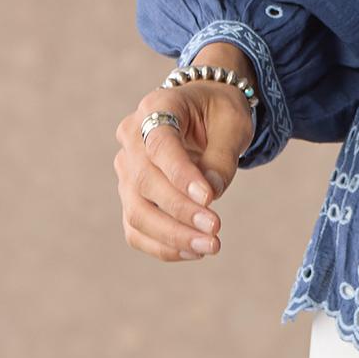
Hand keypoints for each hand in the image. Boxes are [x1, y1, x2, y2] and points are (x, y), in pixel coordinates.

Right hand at [113, 78, 251, 262]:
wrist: (202, 111)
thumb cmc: (219, 111)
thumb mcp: (232, 121)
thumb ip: (222, 155)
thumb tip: (211, 194)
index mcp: (157, 106)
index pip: (160, 144)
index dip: (181, 174)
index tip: (209, 199)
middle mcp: (132, 137)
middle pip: (144, 181)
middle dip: (181, 210)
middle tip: (216, 228)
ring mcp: (126, 169)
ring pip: (137, 211)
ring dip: (172, 235)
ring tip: (210, 246)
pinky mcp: (130, 196)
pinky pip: (137, 229)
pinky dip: (163, 245)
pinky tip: (193, 251)